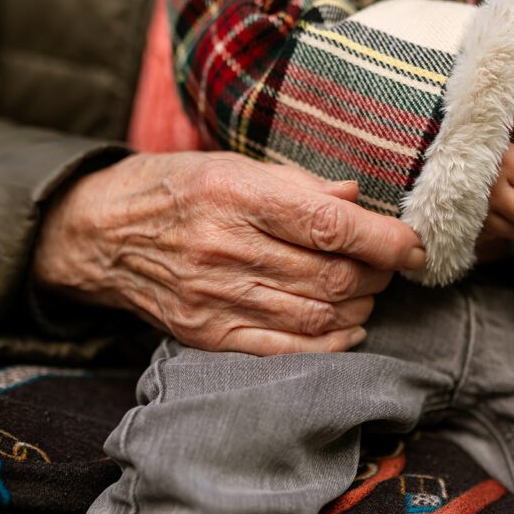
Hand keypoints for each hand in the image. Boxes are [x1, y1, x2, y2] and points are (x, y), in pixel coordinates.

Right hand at [33, 152, 424, 354]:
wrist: (100, 234)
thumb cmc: (173, 189)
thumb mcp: (230, 164)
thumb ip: (297, 183)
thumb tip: (357, 199)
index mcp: (233, 193)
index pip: (328, 224)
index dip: (384, 240)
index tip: (414, 247)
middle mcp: (223, 247)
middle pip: (330, 276)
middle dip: (376, 275)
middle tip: (388, 266)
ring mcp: (213, 297)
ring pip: (315, 314)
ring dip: (358, 306)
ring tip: (366, 290)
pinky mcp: (206, 334)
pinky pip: (283, 348)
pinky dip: (328, 342)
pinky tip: (347, 327)